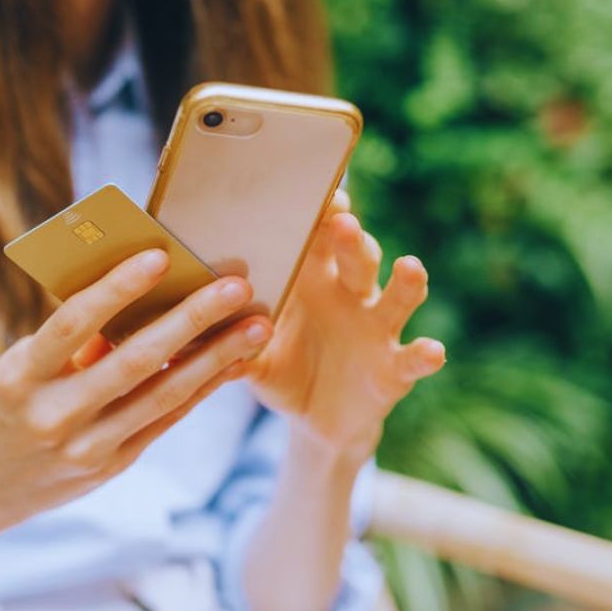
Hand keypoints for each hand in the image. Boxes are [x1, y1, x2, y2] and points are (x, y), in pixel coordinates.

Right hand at [0, 249, 274, 535]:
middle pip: (133, 360)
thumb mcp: (17, 369)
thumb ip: (70, 341)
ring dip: (216, 358)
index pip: (72, 324)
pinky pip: (165, 419)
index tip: (160, 256)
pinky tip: (232, 363)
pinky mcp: (111, 464)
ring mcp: (85, 447)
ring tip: (257, 326)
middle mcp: (53, 415)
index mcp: (18, 377)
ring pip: (162, 394)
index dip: (116, 289)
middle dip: (191, 319)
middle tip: (236, 285)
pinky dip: (201, 388)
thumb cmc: (4, 405)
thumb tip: (136, 295)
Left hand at [249, 190, 445, 457]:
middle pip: (357, 256)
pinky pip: (412, 358)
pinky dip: (425, 355)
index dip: (320, 213)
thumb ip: (226, 341)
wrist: (313, 419)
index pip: (318, 237)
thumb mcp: (250, 355)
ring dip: (405, 283)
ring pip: (396, 298)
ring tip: (409, 267)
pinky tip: (432, 350)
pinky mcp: (393, 368)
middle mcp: (348, 295)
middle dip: (351, 239)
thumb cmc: (279, 368)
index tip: (316, 193)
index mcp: (311, 280)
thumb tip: (179, 332)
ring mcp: (376, 329)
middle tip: (342, 222)